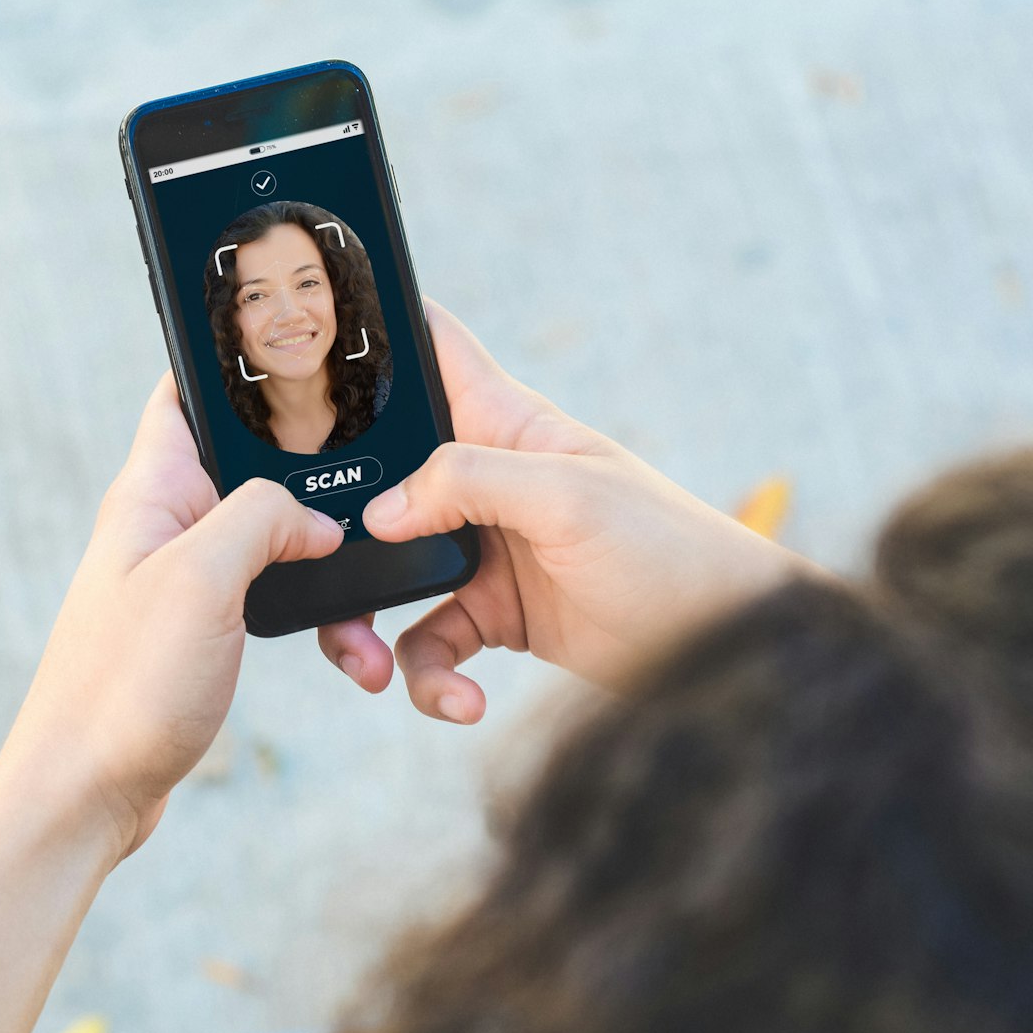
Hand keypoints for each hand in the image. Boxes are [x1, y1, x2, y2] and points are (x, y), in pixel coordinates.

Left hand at [0, 373, 344, 862]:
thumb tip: (316, 518)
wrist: (85, 794)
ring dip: (325, 562)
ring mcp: (181, 581)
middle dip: (316, 469)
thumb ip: (261, 517)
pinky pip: (272, 601)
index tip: (303, 342)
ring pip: (274, 541)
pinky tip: (347, 648)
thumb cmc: (122, 686)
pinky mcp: (200, 634)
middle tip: (378, 473)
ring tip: (367, 593)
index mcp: (151, 492)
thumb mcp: (200, 578)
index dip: (237, 360)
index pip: (188, 391)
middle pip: (251, 464)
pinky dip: (315, 618)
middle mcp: (163, 527)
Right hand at [319, 300, 814, 718]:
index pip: (431, 350)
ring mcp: (485, 551)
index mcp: (506, 424)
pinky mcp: (494, 617)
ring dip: (366, 627)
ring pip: (387, 575)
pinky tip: (460, 701)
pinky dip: (430, 679)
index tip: (305, 338)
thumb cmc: (669, 550)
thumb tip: (382, 511)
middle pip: (381, 480)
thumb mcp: (569, 498)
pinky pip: (429, 645)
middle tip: (308, 558)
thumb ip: (470, 482)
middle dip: (337, 522)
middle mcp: (485, 482)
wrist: (726, 651)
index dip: (375, 331)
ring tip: (372, 670)